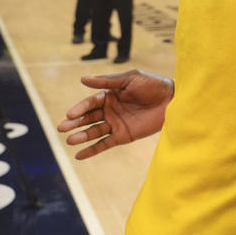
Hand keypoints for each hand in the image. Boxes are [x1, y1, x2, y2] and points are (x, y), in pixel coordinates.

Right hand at [57, 70, 172, 159]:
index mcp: (110, 94)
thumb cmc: (153, 85)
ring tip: (70, 140)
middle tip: (61, 128)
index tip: (70, 114)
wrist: (173, 100)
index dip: (81, 108)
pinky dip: (92, 150)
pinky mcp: (123, 136)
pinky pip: (104, 144)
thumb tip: (83, 78)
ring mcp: (116, 123)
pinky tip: (79, 155)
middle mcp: (110, 110)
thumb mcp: (131, 79)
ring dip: (82, 136)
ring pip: (94, 131)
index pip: (91, 102)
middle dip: (75, 122)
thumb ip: (108, 81)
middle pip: (89, 117)